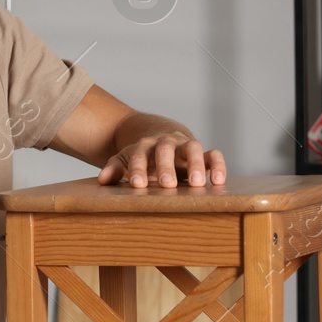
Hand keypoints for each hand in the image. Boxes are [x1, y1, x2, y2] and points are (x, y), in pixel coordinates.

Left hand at [98, 133, 226, 188]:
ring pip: (193, 148)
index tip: (136, 185)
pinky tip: (219, 181)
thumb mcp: (125, 159)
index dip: (137, 169)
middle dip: (166, 167)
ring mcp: (186, 146)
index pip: (139, 154)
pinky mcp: (204, 154)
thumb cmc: (143, 156)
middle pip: (165, 149)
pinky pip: (214, 155)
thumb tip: (102, 179)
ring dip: (196, 164)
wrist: (162, 136)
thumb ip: (115, 168)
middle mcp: (166, 143)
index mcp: (145, 145)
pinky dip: (218, 165)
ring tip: (197, 184)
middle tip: (167, 184)